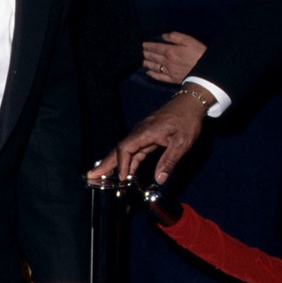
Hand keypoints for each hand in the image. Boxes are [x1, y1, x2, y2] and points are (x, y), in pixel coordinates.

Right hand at [89, 90, 209, 184]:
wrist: (191, 102)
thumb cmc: (187, 121)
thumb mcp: (182, 143)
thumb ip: (169, 161)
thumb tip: (159, 180)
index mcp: (145, 132)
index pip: (125, 149)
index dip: (121, 165)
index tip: (122, 179)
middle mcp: (139, 132)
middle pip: (119, 149)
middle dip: (105, 163)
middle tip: (90, 175)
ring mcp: (142, 133)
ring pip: (125, 150)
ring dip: (115, 163)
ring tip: (103, 176)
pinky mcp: (147, 135)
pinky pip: (134, 149)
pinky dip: (128, 161)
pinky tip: (126, 171)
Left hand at [142, 31, 206, 83]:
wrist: (206, 72)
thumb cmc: (199, 53)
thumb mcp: (189, 40)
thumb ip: (175, 36)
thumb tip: (163, 36)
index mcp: (170, 51)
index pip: (155, 47)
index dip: (146, 45)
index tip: (139, 43)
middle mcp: (166, 61)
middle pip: (152, 56)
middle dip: (143, 53)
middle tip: (136, 51)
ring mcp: (168, 71)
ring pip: (154, 66)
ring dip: (146, 62)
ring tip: (139, 60)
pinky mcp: (172, 79)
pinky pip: (159, 77)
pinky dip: (152, 74)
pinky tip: (147, 73)